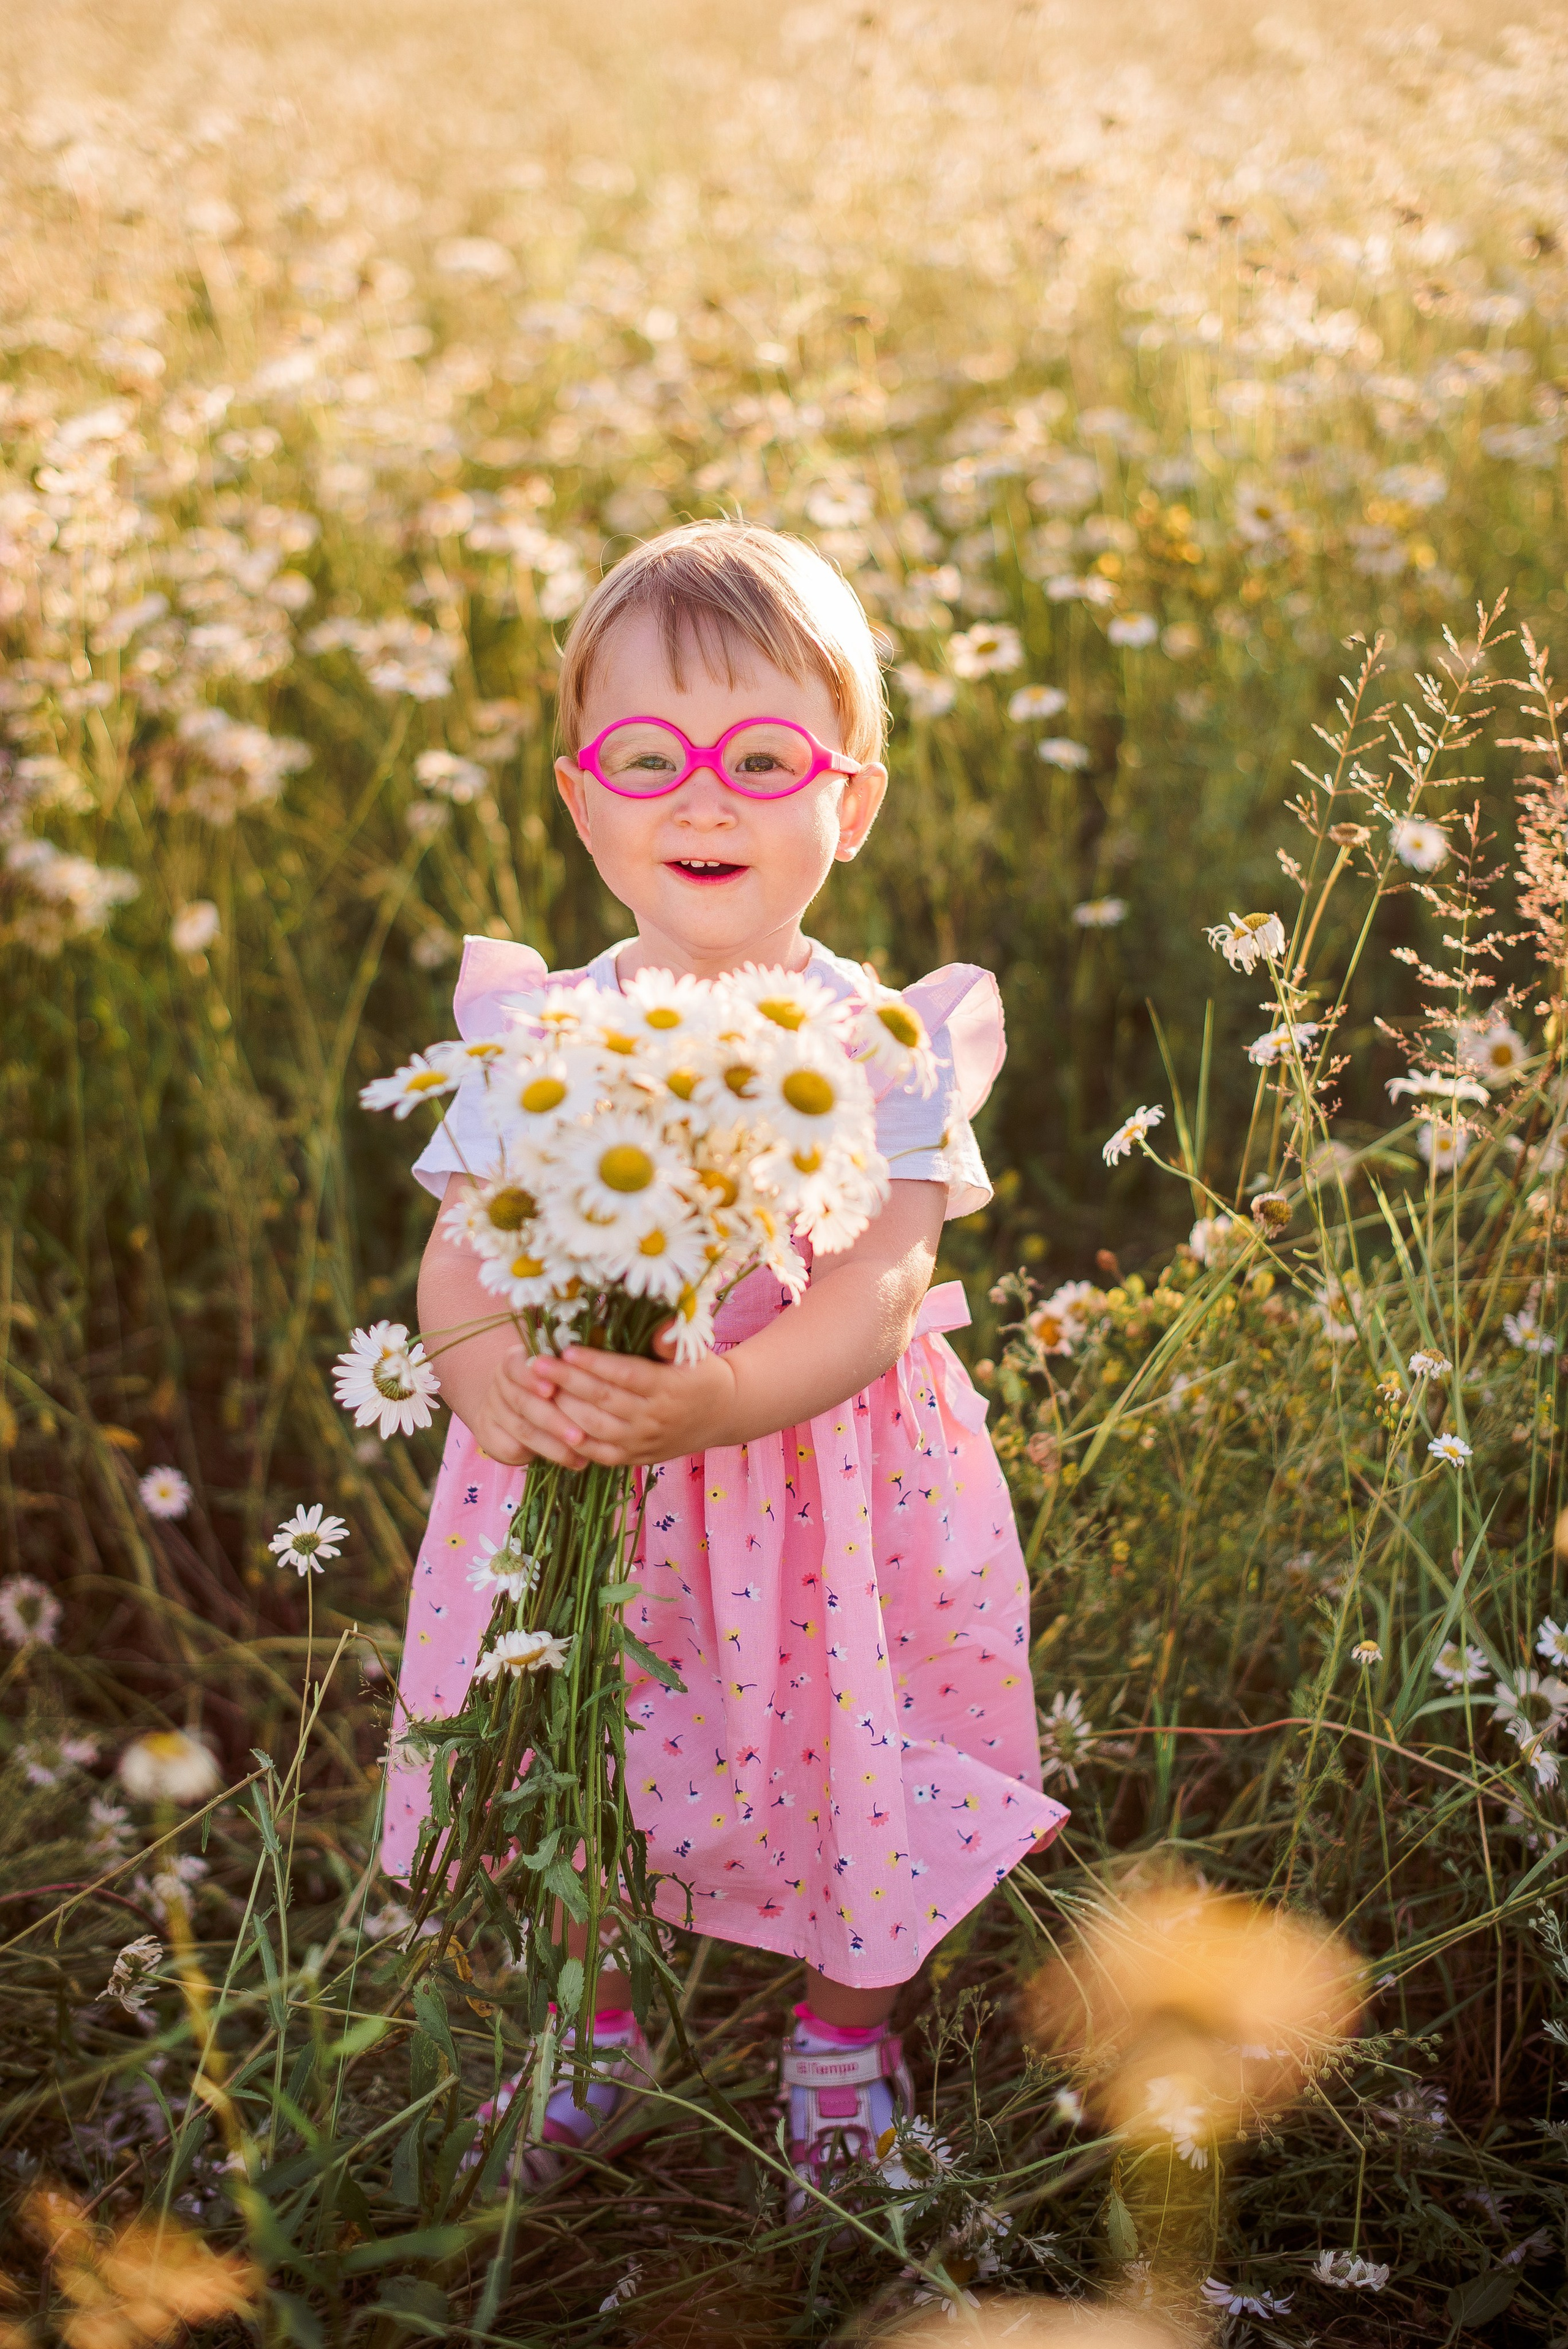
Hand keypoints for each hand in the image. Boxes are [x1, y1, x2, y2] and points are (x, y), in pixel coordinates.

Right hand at [465, 1342, 608, 1470]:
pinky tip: (571, 1461)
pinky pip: (513, 1448)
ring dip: (553, 1445)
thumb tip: (597, 1376)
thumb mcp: (557, 1374)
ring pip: (522, 1429)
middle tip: (578, 1436)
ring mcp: (492, 1409)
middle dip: (553, 1420)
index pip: (516, 1366)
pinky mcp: (488, 1435)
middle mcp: (500, 1383)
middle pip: (522, 1402)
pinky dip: (543, 1456)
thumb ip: (569, 1374)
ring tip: (581, 1455)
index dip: (533, 1379)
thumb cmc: (548, 1387)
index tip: (552, 1389)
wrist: (511, 1408)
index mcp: (514, 1361)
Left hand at [538, 1331, 741, 1467]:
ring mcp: (644, 1441)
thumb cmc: (700, 1373)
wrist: (722, 1414)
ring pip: (595, 1427)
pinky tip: (551, 1421)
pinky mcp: (636, 1457)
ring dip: (563, 1409)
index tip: (565, 1350)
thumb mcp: (694, 1351)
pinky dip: (573, 1440)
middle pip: (603, 1400)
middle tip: (536, 1364)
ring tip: (538, 1389)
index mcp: (669, 1387)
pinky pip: (598, 1453)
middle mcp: (655, 1417)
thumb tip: (658, 1330)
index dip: (594, 1363)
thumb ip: (671, 1340)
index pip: (625, 1374)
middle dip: (566, 1382)